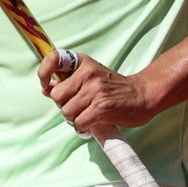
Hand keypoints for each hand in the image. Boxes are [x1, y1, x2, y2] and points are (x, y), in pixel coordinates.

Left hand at [37, 50, 157, 132]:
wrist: (143, 95)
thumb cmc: (113, 87)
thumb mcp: (90, 76)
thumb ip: (68, 81)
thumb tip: (45, 88)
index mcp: (82, 62)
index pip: (53, 58)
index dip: (44, 72)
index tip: (45, 84)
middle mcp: (87, 73)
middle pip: (57, 96)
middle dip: (64, 105)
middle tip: (77, 107)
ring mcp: (95, 90)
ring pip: (67, 112)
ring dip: (74, 118)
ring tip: (86, 115)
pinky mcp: (102, 108)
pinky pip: (79, 123)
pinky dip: (82, 128)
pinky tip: (91, 124)